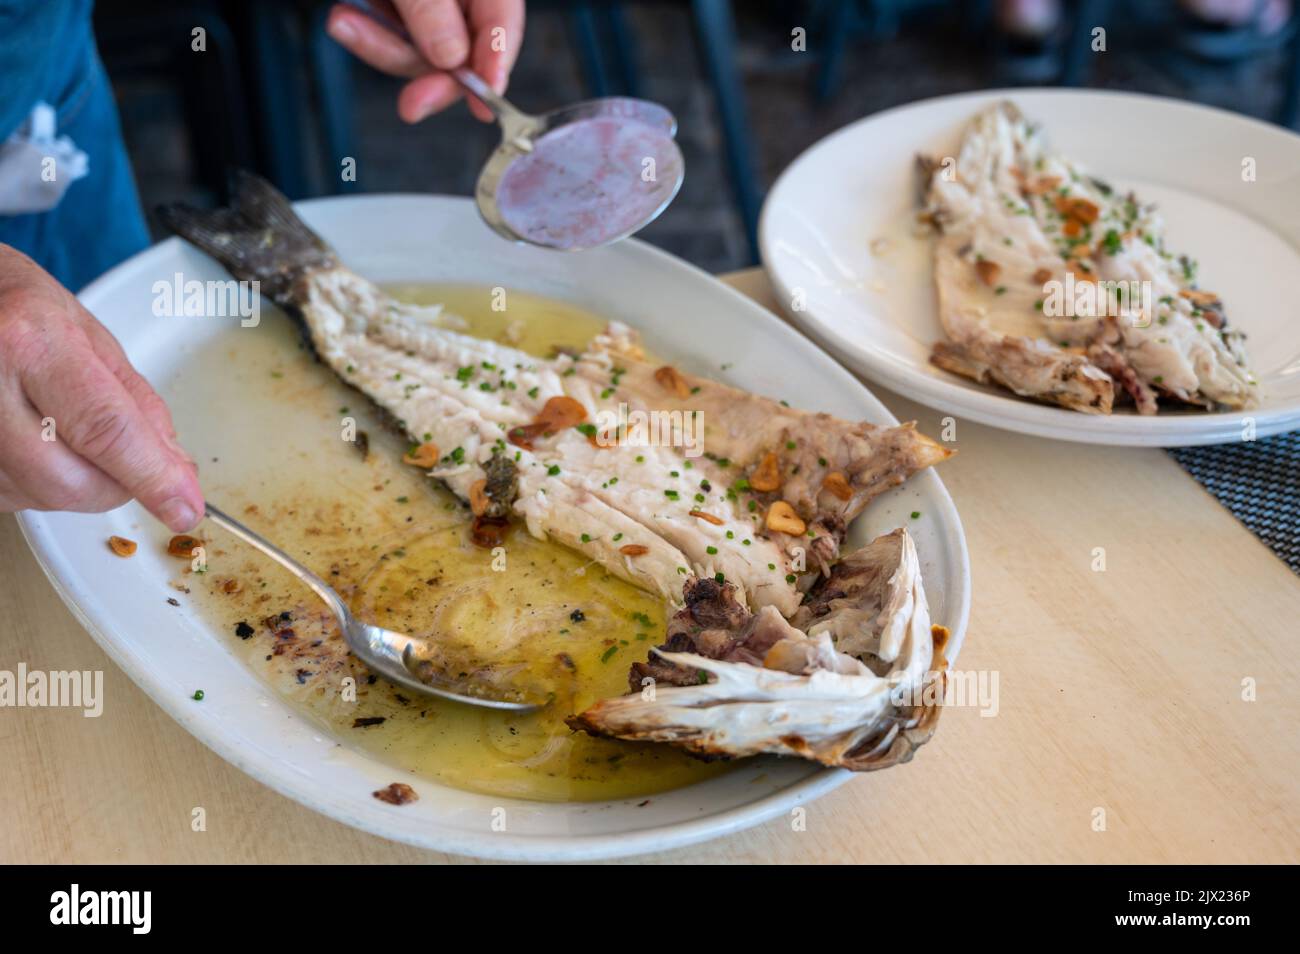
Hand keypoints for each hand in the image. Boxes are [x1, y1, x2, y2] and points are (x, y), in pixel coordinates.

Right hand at [0, 245, 202, 531]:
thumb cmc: (16, 306)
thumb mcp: (90, 335)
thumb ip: (139, 404)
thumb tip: (175, 468)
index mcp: (30, 342)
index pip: (105, 429)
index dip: (152, 477)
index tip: (183, 507)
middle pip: (70, 481)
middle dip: (116, 486)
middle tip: (130, 462)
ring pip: (40, 497)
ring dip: (76, 483)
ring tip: (66, 429)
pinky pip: (12, 497)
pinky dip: (40, 485)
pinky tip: (37, 442)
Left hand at [326, 0, 525, 122]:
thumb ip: (431, 7)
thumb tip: (450, 56)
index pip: (501, 26)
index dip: (495, 66)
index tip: (484, 103)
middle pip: (460, 51)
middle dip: (430, 76)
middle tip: (412, 105)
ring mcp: (429, 3)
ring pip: (419, 51)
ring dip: (379, 47)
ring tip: (344, 24)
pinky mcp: (396, 6)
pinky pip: (389, 36)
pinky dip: (366, 33)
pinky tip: (345, 19)